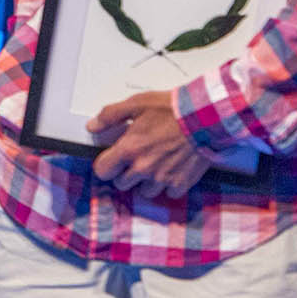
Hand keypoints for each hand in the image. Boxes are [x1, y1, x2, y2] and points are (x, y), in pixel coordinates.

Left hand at [87, 90, 212, 197]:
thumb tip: (92, 127)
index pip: (102, 171)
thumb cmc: (170, 109)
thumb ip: (110, 116)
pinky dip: (169, 185)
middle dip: (126, 174)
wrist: (204, 118)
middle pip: (122, 184)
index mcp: (128, 149)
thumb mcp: (135, 104)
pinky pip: (169, 193)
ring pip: (145, 192)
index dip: (105, 165)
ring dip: (147, 182)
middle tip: (136, 160)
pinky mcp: (181, 183)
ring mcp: (162, 178)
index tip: (112, 160)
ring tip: (155, 165)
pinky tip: (172, 170)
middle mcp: (143, 168)